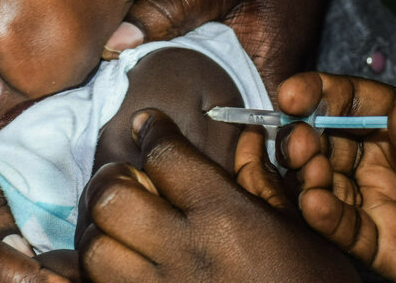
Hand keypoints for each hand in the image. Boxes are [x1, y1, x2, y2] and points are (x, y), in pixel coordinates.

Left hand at [77, 109, 358, 281]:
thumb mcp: (302, 235)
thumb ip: (265, 184)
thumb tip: (248, 137)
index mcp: (226, 219)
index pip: (166, 156)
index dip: (152, 132)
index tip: (147, 126)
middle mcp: (184, 254)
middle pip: (111, 198)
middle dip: (112, 181)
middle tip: (127, 181)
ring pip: (93, 250)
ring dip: (100, 233)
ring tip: (119, 231)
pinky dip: (95, 274)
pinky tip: (118, 266)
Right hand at [276, 72, 395, 281]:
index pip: (352, 101)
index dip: (319, 94)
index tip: (291, 95)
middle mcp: (381, 163)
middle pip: (326, 142)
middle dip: (303, 138)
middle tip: (298, 141)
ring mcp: (376, 202)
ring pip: (325, 184)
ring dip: (308, 176)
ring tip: (310, 172)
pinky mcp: (378, 243)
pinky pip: (344, 228)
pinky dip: (325, 217)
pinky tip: (315, 204)